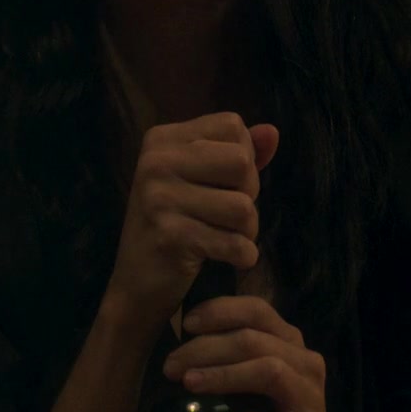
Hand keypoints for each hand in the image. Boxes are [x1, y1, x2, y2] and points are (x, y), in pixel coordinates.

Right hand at [104, 114, 280, 333]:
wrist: (137, 285)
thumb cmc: (178, 225)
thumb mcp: (204, 181)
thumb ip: (240, 153)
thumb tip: (272, 132)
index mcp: (162, 139)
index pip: (232, 126)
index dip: (243, 157)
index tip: (222, 184)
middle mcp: (156, 161)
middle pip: (241, 161)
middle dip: (248, 193)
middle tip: (226, 215)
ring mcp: (158, 198)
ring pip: (244, 206)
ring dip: (247, 230)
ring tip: (225, 237)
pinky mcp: (169, 236)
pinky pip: (236, 243)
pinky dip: (243, 256)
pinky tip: (227, 259)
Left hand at [162, 295, 339, 411]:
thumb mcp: (250, 381)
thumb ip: (228, 358)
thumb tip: (176, 348)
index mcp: (289, 343)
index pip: (258, 310)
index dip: (221, 311)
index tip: (185, 324)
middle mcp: (306, 364)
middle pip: (254, 341)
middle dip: (207, 348)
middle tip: (171, 367)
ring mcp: (313, 401)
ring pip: (270, 372)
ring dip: (227, 375)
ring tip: (191, 384)